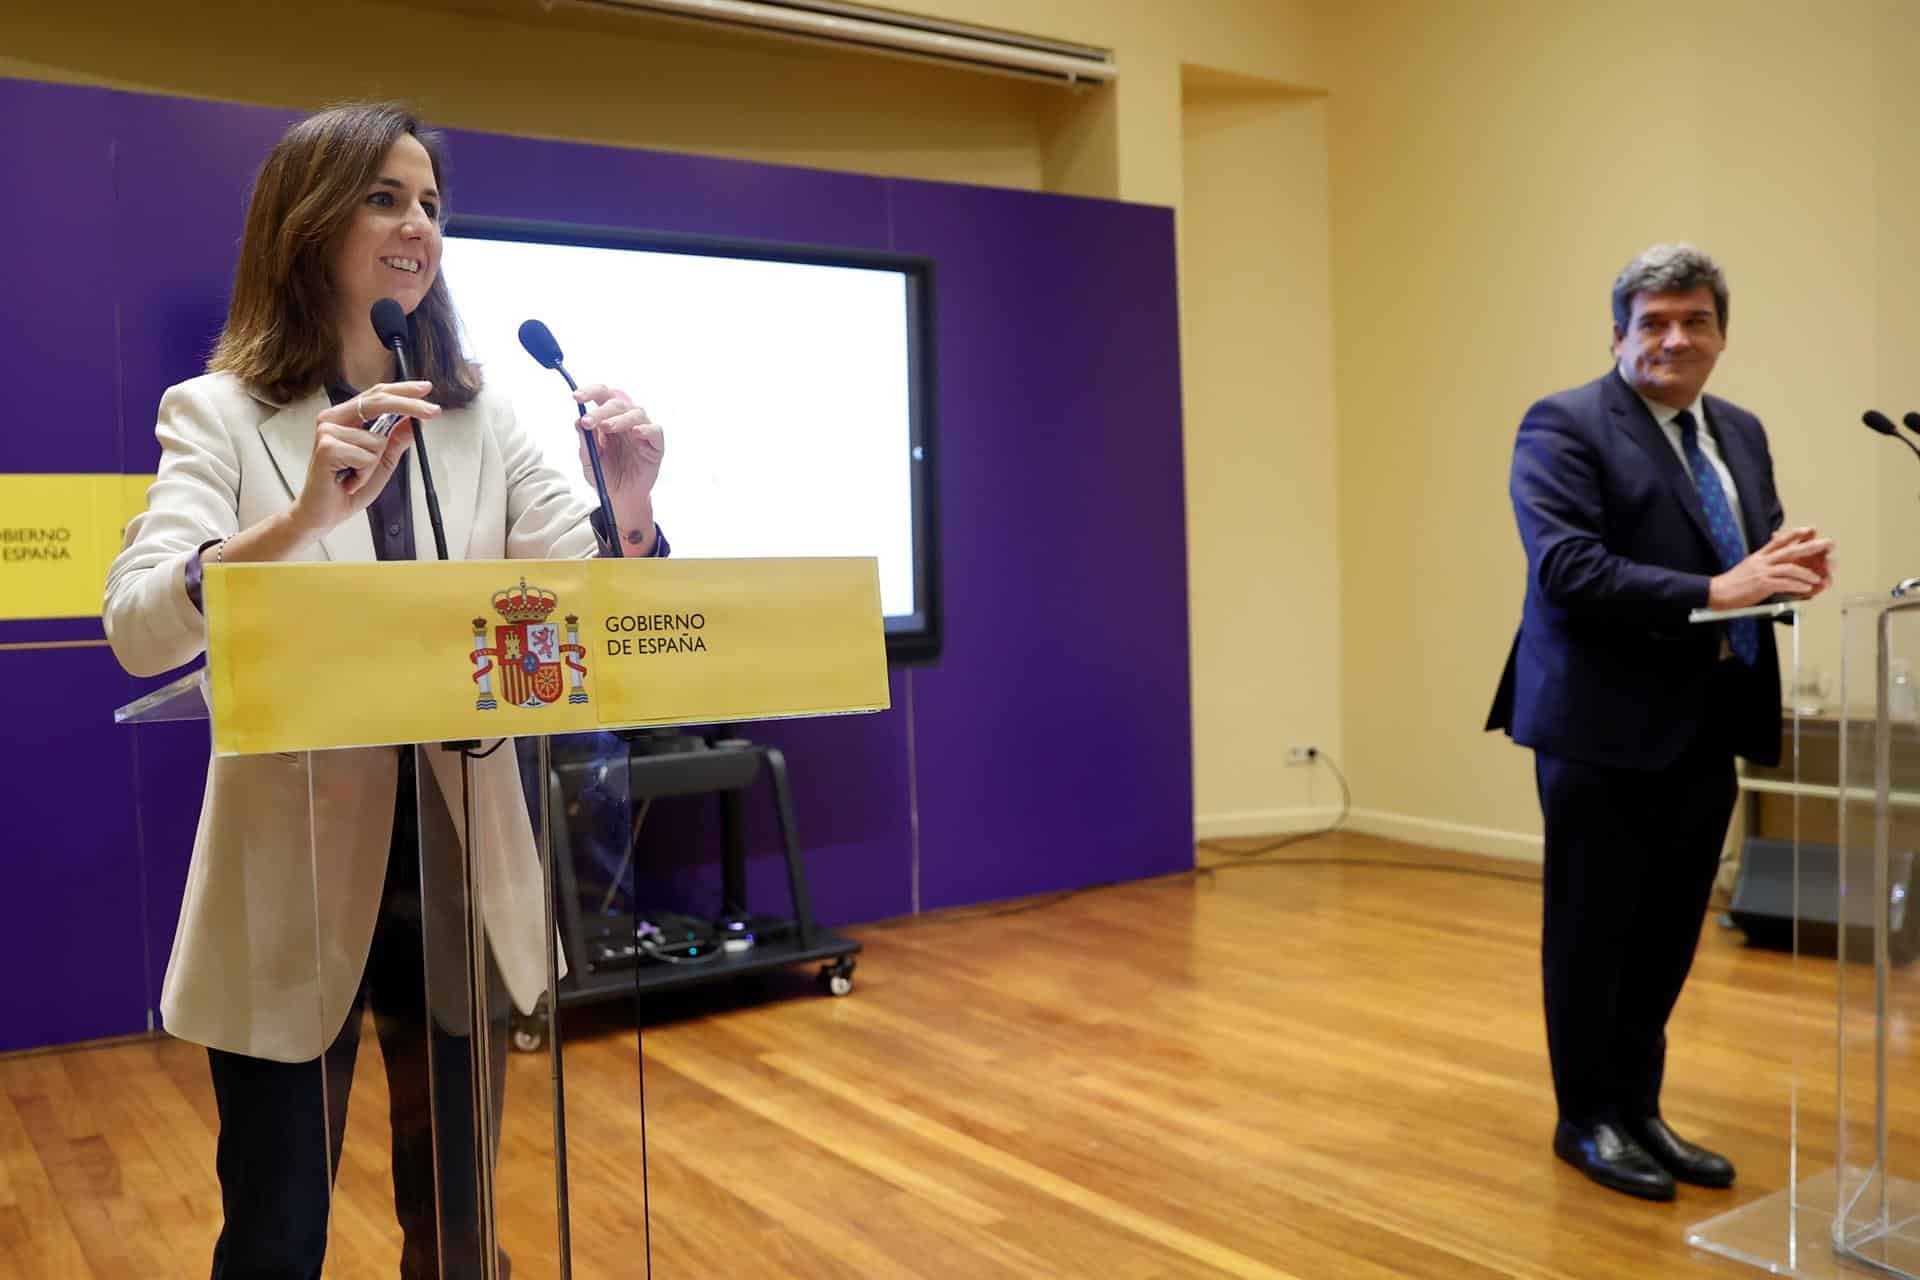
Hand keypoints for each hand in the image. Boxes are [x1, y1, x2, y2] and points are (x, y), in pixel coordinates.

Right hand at [289, 381, 437, 537]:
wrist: (324, 513)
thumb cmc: (348, 488)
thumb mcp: (381, 462)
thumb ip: (396, 440)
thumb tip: (415, 420)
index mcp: (344, 417)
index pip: (375, 395)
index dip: (402, 390)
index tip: (426, 388)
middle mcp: (332, 419)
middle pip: (378, 402)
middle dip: (409, 406)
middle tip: (434, 412)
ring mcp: (327, 431)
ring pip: (378, 440)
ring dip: (374, 465)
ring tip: (356, 476)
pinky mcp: (326, 448)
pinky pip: (367, 457)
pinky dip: (365, 473)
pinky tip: (349, 481)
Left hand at [574, 384, 664, 545]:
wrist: (619, 498)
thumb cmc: (605, 475)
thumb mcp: (589, 460)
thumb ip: (586, 441)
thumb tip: (579, 420)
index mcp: (607, 419)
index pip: (602, 396)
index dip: (590, 392)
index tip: (576, 397)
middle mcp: (625, 421)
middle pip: (617, 402)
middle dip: (601, 410)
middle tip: (588, 422)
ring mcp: (642, 432)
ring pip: (636, 412)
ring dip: (620, 418)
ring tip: (606, 428)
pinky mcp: (655, 445)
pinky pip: (655, 431)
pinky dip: (646, 429)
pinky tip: (635, 433)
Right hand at [1707, 526, 1834, 609]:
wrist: (1716, 592)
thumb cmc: (1732, 584)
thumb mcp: (1748, 567)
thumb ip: (1762, 563)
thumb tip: (1775, 565)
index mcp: (1759, 556)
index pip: (1779, 541)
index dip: (1795, 534)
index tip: (1809, 530)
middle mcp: (1762, 561)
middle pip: (1790, 551)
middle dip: (1810, 547)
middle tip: (1826, 544)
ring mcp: (1762, 572)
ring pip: (1790, 568)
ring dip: (1807, 574)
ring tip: (1817, 578)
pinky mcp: (1761, 584)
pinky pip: (1784, 583)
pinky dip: (1797, 586)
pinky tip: (1806, 589)